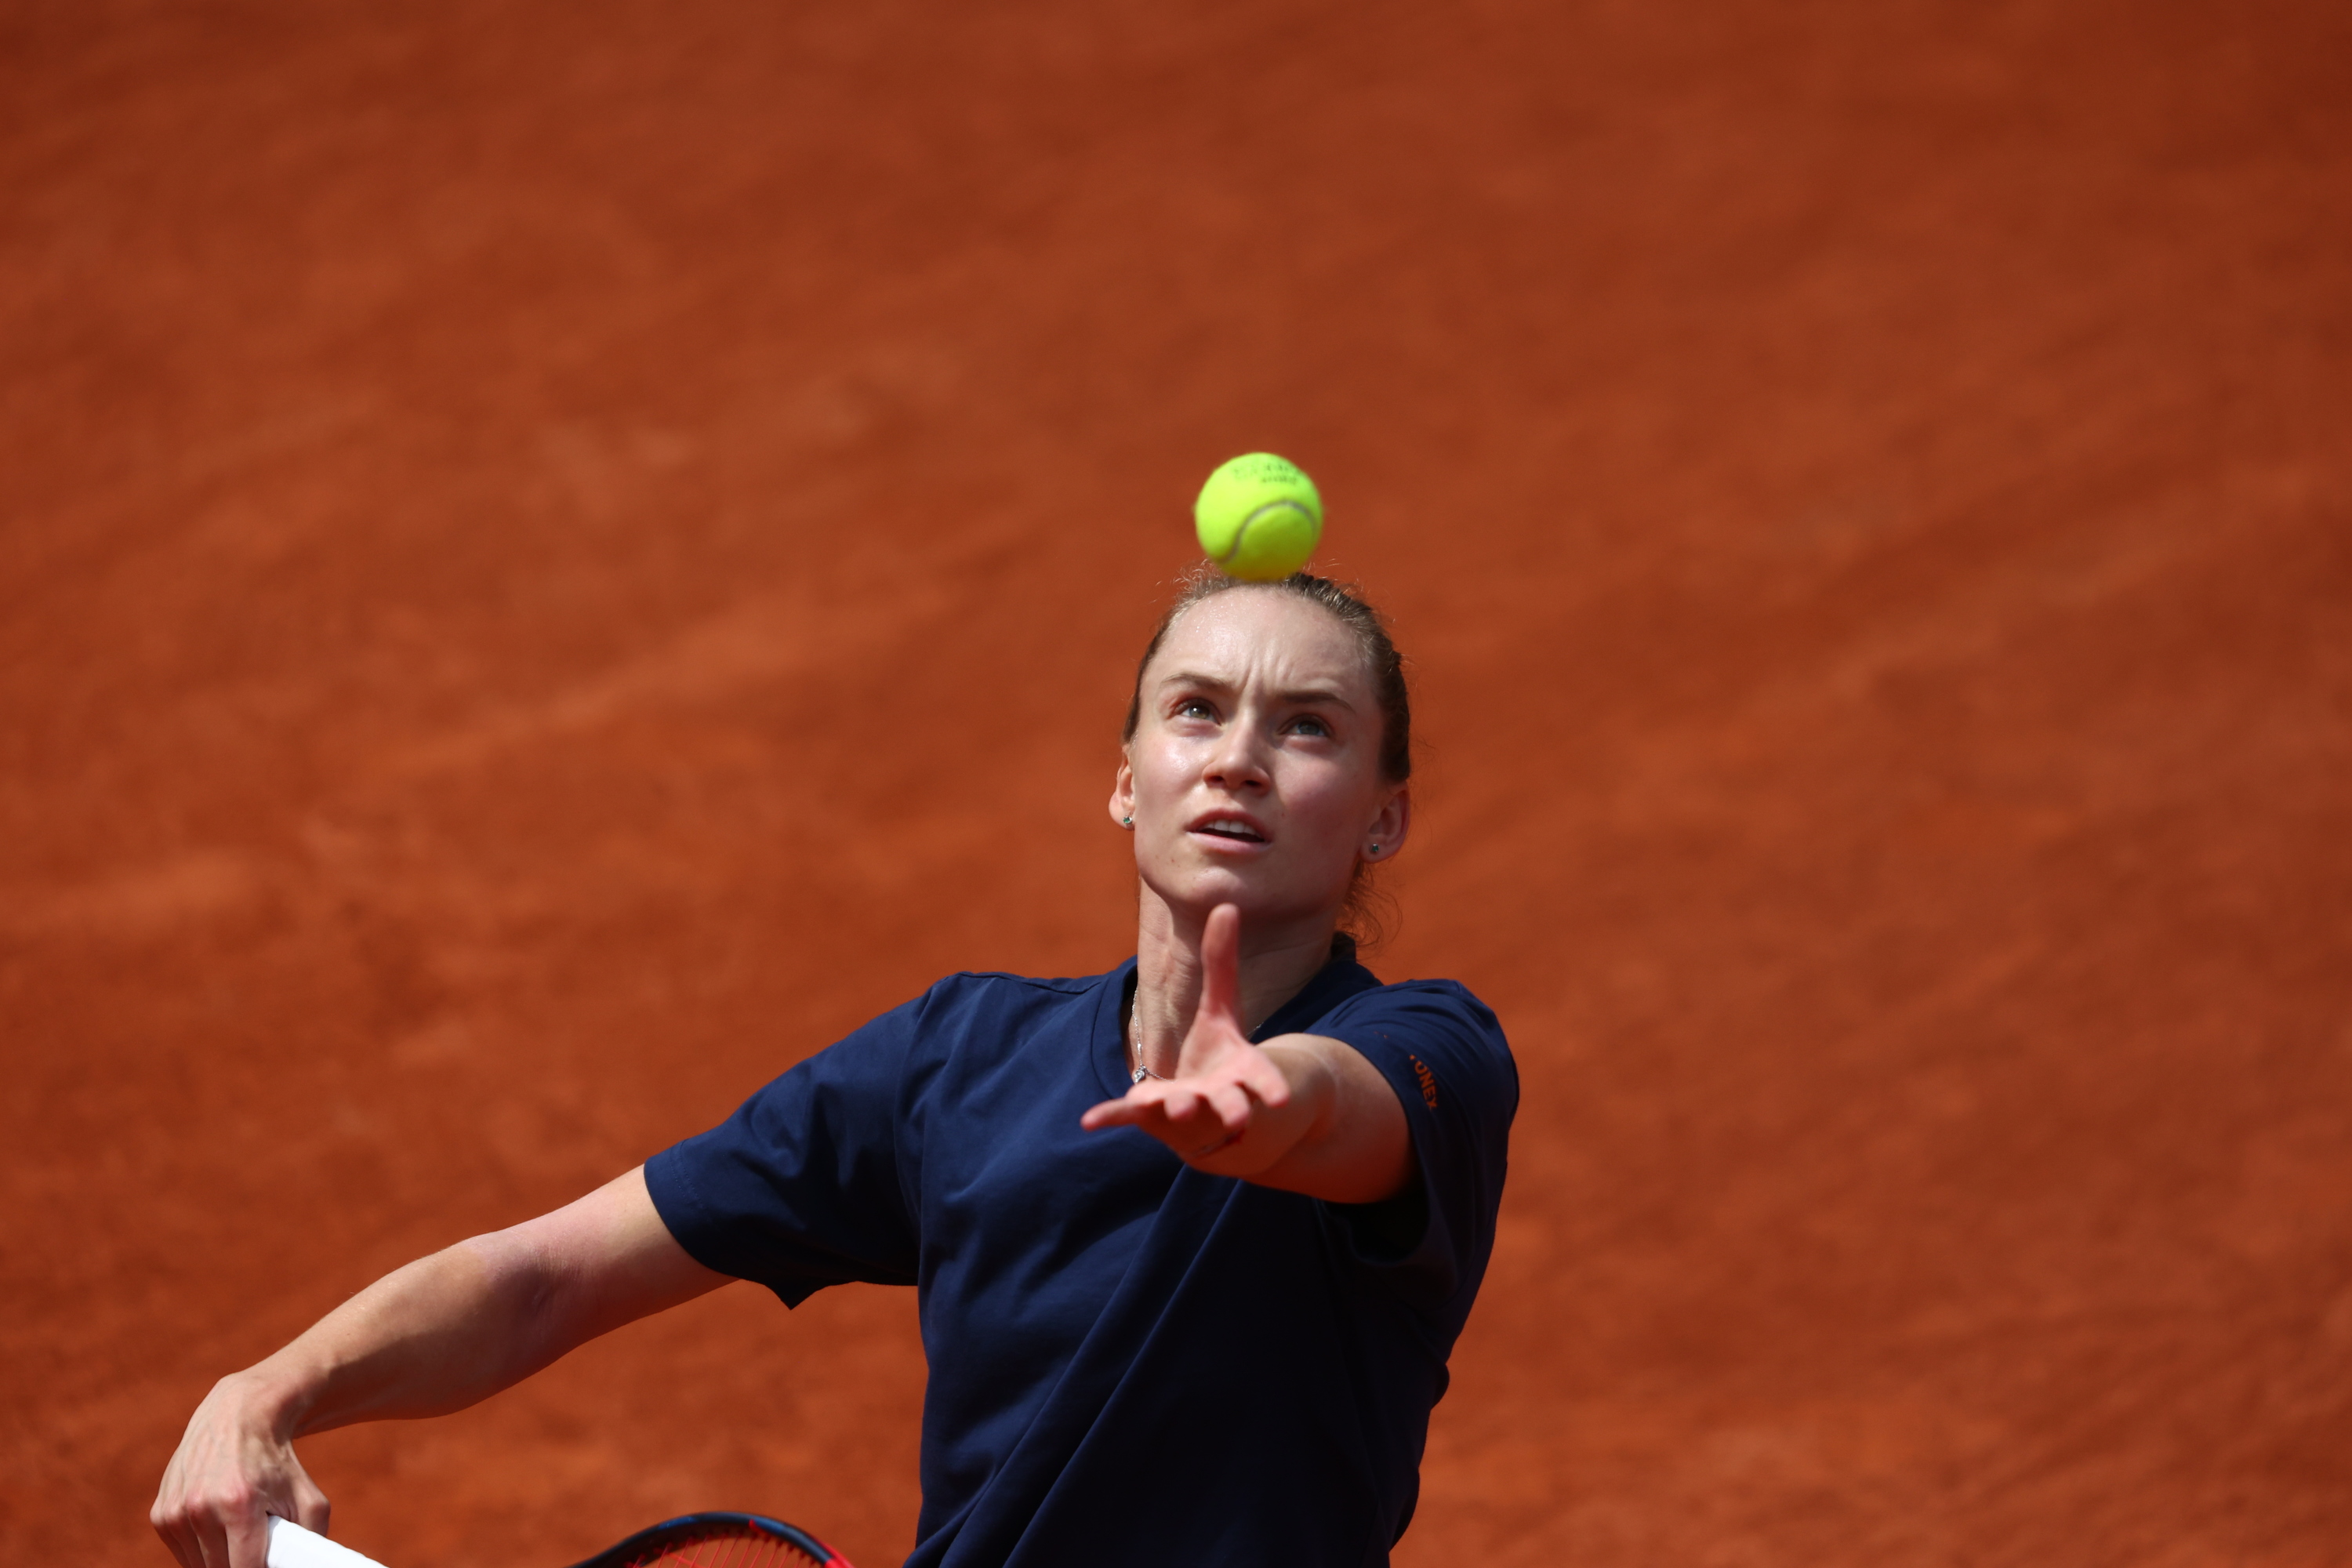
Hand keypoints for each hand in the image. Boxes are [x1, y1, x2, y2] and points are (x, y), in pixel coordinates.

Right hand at [151, 1371, 329, 1567]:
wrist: (239, 1419)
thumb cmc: (277, 1462)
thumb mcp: (308, 1497)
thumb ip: (311, 1539)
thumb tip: (304, 1564)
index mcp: (240, 1504)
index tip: (269, 1561)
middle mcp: (201, 1508)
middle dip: (241, 1563)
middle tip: (257, 1545)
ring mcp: (176, 1512)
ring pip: (198, 1565)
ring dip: (219, 1559)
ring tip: (239, 1534)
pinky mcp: (161, 1515)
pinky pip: (182, 1551)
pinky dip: (201, 1549)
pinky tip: (218, 1527)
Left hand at [1080, 904, 1308, 1174]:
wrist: (1203, 1118)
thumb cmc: (1218, 1056)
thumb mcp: (1220, 1007)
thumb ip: (1221, 963)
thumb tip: (1226, 905)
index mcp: (1240, 1073)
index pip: (1260, 1080)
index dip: (1271, 1087)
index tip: (1280, 1100)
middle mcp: (1216, 1098)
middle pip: (1228, 1104)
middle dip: (1233, 1108)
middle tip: (1239, 1116)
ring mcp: (1183, 1110)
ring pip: (1183, 1111)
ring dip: (1181, 1109)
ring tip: (1180, 1108)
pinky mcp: (1149, 1118)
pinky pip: (1128, 1117)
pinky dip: (1109, 1116)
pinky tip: (1087, 1120)